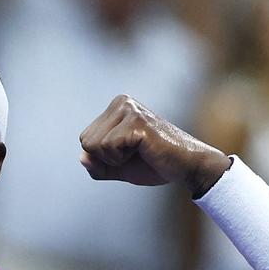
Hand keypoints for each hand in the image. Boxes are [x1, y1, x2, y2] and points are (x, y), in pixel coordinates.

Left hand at [79, 95, 229, 196]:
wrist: (187, 167)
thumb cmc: (155, 164)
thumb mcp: (119, 167)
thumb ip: (98, 165)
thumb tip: (81, 158)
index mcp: (116, 107)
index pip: (85, 139)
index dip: (103, 157)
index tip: (129, 154)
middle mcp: (121, 102)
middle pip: (86, 141)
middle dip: (107, 157)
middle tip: (135, 154)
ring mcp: (129, 110)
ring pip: (94, 145)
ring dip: (115, 158)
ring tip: (140, 151)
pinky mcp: (136, 122)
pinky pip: (108, 146)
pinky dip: (121, 158)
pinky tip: (144, 150)